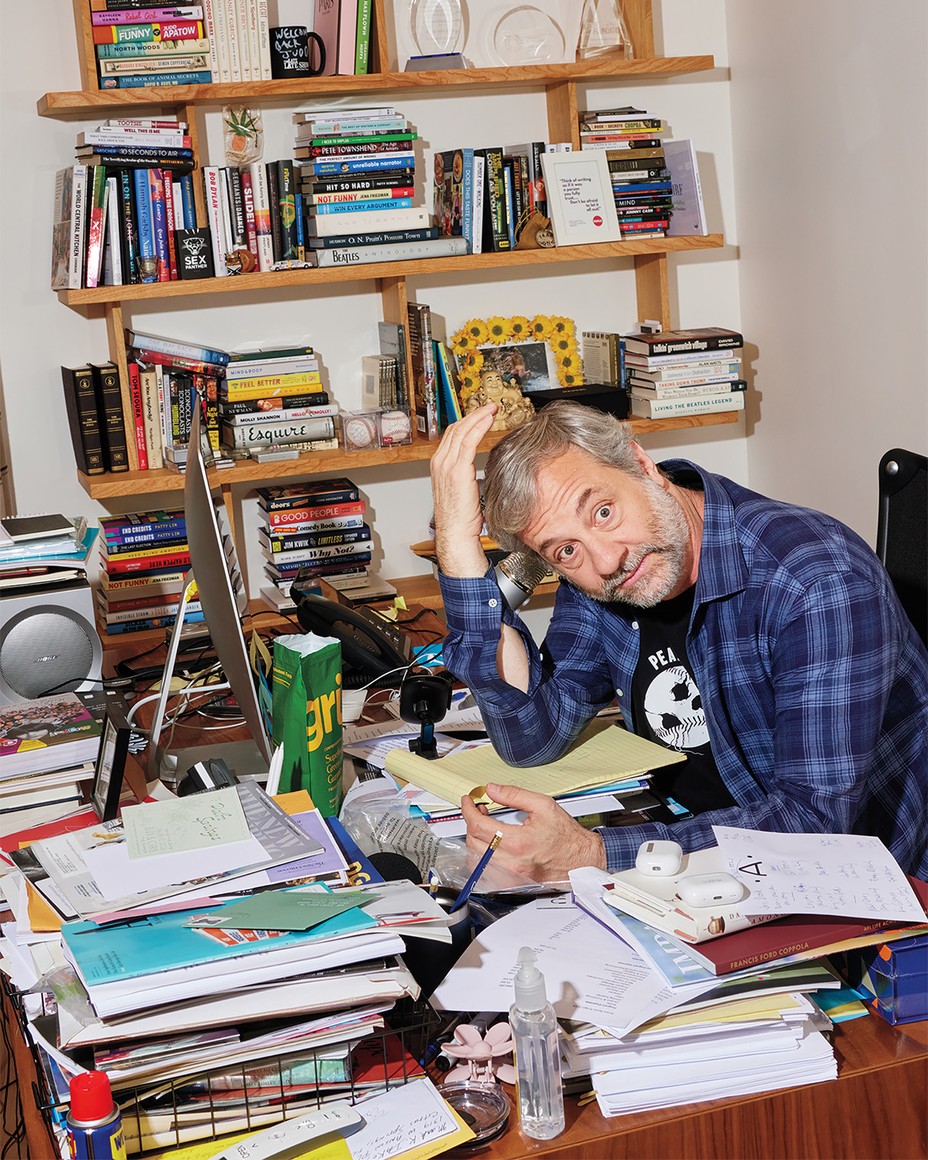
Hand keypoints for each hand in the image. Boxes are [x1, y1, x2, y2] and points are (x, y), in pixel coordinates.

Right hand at [430, 403, 497, 576]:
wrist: (455, 534)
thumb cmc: (461, 519)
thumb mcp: (462, 492)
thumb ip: (467, 476)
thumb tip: (479, 470)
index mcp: (439, 466)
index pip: (452, 436)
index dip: (468, 423)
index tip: (482, 416)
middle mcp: (440, 462)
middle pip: (456, 429)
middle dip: (474, 415)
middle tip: (490, 407)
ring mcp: (446, 465)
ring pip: (462, 431)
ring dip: (479, 416)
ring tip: (492, 409)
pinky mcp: (457, 470)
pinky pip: (468, 441)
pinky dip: (479, 426)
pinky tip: (489, 420)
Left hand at [460, 782, 605, 882]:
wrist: (582, 859)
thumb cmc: (567, 836)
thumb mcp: (543, 805)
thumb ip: (514, 795)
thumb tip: (492, 789)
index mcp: (519, 842)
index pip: (478, 825)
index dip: (468, 810)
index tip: (468, 801)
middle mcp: (513, 862)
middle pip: (473, 842)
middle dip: (471, 822)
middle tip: (479, 810)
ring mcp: (512, 876)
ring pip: (476, 858)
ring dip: (475, 839)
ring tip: (485, 826)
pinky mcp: (513, 883)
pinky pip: (487, 871)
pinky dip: (482, 856)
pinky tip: (490, 845)